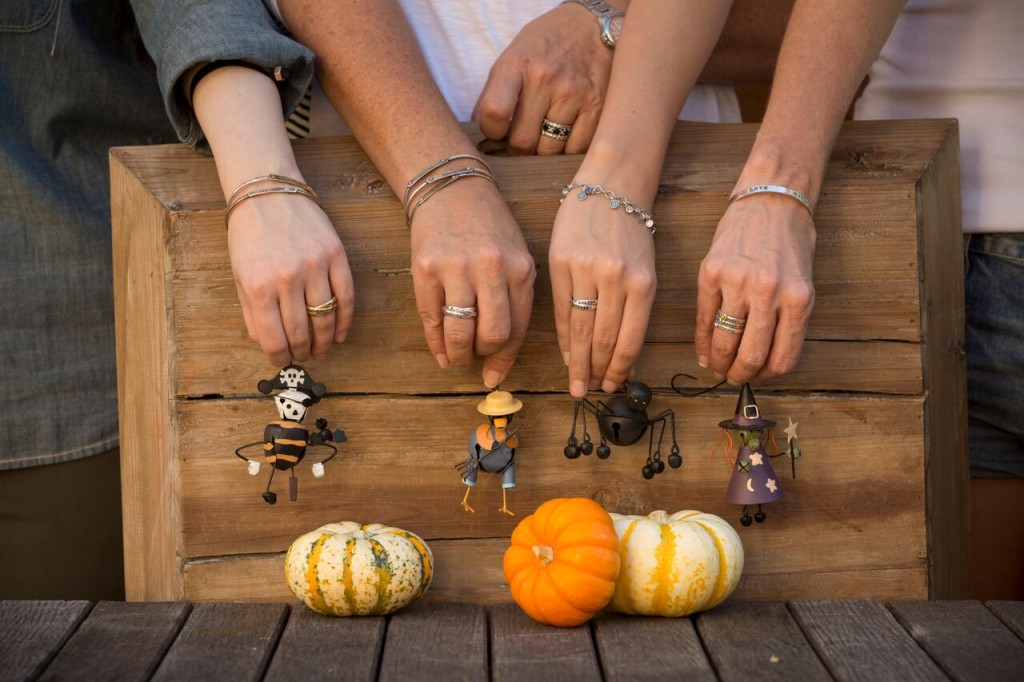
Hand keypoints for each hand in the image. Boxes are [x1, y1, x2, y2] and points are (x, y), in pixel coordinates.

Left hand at [227, 192, 353, 366]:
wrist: (268, 191)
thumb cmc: (249, 234)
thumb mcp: (239, 274)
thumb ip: (251, 312)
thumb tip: (267, 342)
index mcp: (258, 286)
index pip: (273, 339)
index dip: (278, 356)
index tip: (281, 359)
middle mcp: (287, 279)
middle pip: (301, 333)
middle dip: (302, 352)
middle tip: (303, 358)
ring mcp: (315, 266)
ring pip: (326, 319)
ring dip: (324, 342)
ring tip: (321, 351)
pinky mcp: (336, 255)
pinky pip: (346, 297)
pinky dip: (344, 321)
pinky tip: (339, 334)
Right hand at [409, 179, 535, 387]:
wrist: (450, 187)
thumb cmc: (488, 228)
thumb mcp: (515, 257)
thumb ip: (514, 302)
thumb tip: (500, 363)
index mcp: (521, 268)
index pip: (518, 328)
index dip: (505, 359)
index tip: (495, 375)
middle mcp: (491, 268)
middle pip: (492, 335)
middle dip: (483, 355)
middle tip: (476, 356)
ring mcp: (456, 268)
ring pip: (460, 333)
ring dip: (459, 354)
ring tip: (457, 355)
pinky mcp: (425, 269)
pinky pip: (431, 319)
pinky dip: (436, 343)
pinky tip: (440, 350)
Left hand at [473, 3, 613, 154]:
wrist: (590, 27)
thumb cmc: (544, 47)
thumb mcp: (511, 58)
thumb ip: (493, 94)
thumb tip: (482, 133)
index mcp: (517, 64)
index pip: (494, 112)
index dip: (491, 132)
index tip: (497, 132)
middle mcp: (546, 78)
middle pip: (523, 141)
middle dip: (518, 149)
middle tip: (522, 140)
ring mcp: (574, 93)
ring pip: (549, 150)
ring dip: (543, 150)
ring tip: (544, 135)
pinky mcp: (597, 106)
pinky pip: (575, 149)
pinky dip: (567, 150)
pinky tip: (565, 135)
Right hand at [549, 186, 656, 397]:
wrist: (610, 186)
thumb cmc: (630, 230)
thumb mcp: (643, 268)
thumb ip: (634, 309)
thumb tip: (622, 355)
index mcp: (642, 283)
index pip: (629, 339)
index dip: (619, 369)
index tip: (612, 387)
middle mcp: (616, 279)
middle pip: (603, 338)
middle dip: (597, 371)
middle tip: (589, 392)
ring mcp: (587, 271)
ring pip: (581, 329)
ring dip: (579, 361)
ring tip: (576, 382)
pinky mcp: (561, 262)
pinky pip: (561, 309)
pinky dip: (563, 337)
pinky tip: (565, 353)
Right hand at [695, 196, 815, 383]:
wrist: (771, 198)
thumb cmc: (790, 240)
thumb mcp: (801, 282)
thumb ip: (788, 318)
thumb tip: (767, 357)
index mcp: (798, 298)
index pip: (784, 356)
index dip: (770, 375)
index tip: (761, 377)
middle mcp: (769, 293)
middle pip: (752, 355)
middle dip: (742, 374)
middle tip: (736, 378)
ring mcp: (737, 283)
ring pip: (725, 342)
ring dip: (720, 363)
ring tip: (719, 368)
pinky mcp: (711, 273)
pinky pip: (705, 319)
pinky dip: (703, 342)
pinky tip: (704, 351)